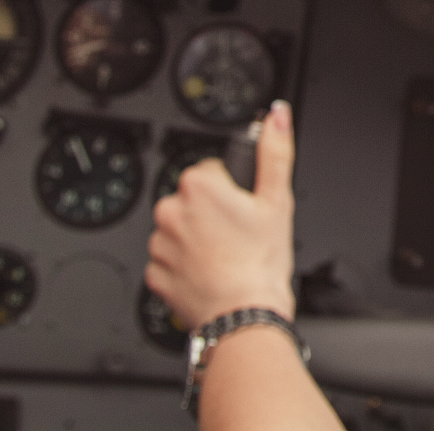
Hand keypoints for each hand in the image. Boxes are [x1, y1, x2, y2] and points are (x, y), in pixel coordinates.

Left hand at [146, 100, 297, 329]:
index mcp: (198, 186)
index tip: (243, 210)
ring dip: (198, 238)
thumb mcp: (278, 200)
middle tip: (238, 235)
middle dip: (213, 213)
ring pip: (181, 229)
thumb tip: (277, 116)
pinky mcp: (155, 273)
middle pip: (194, 200)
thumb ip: (275, 151)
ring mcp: (160, 244)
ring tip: (225, 257)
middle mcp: (171, 210)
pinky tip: (210, 273)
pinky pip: (170, 260)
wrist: (244, 316)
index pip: (212, 171)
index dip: (233, 190)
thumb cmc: (260, 263)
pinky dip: (187, 265)